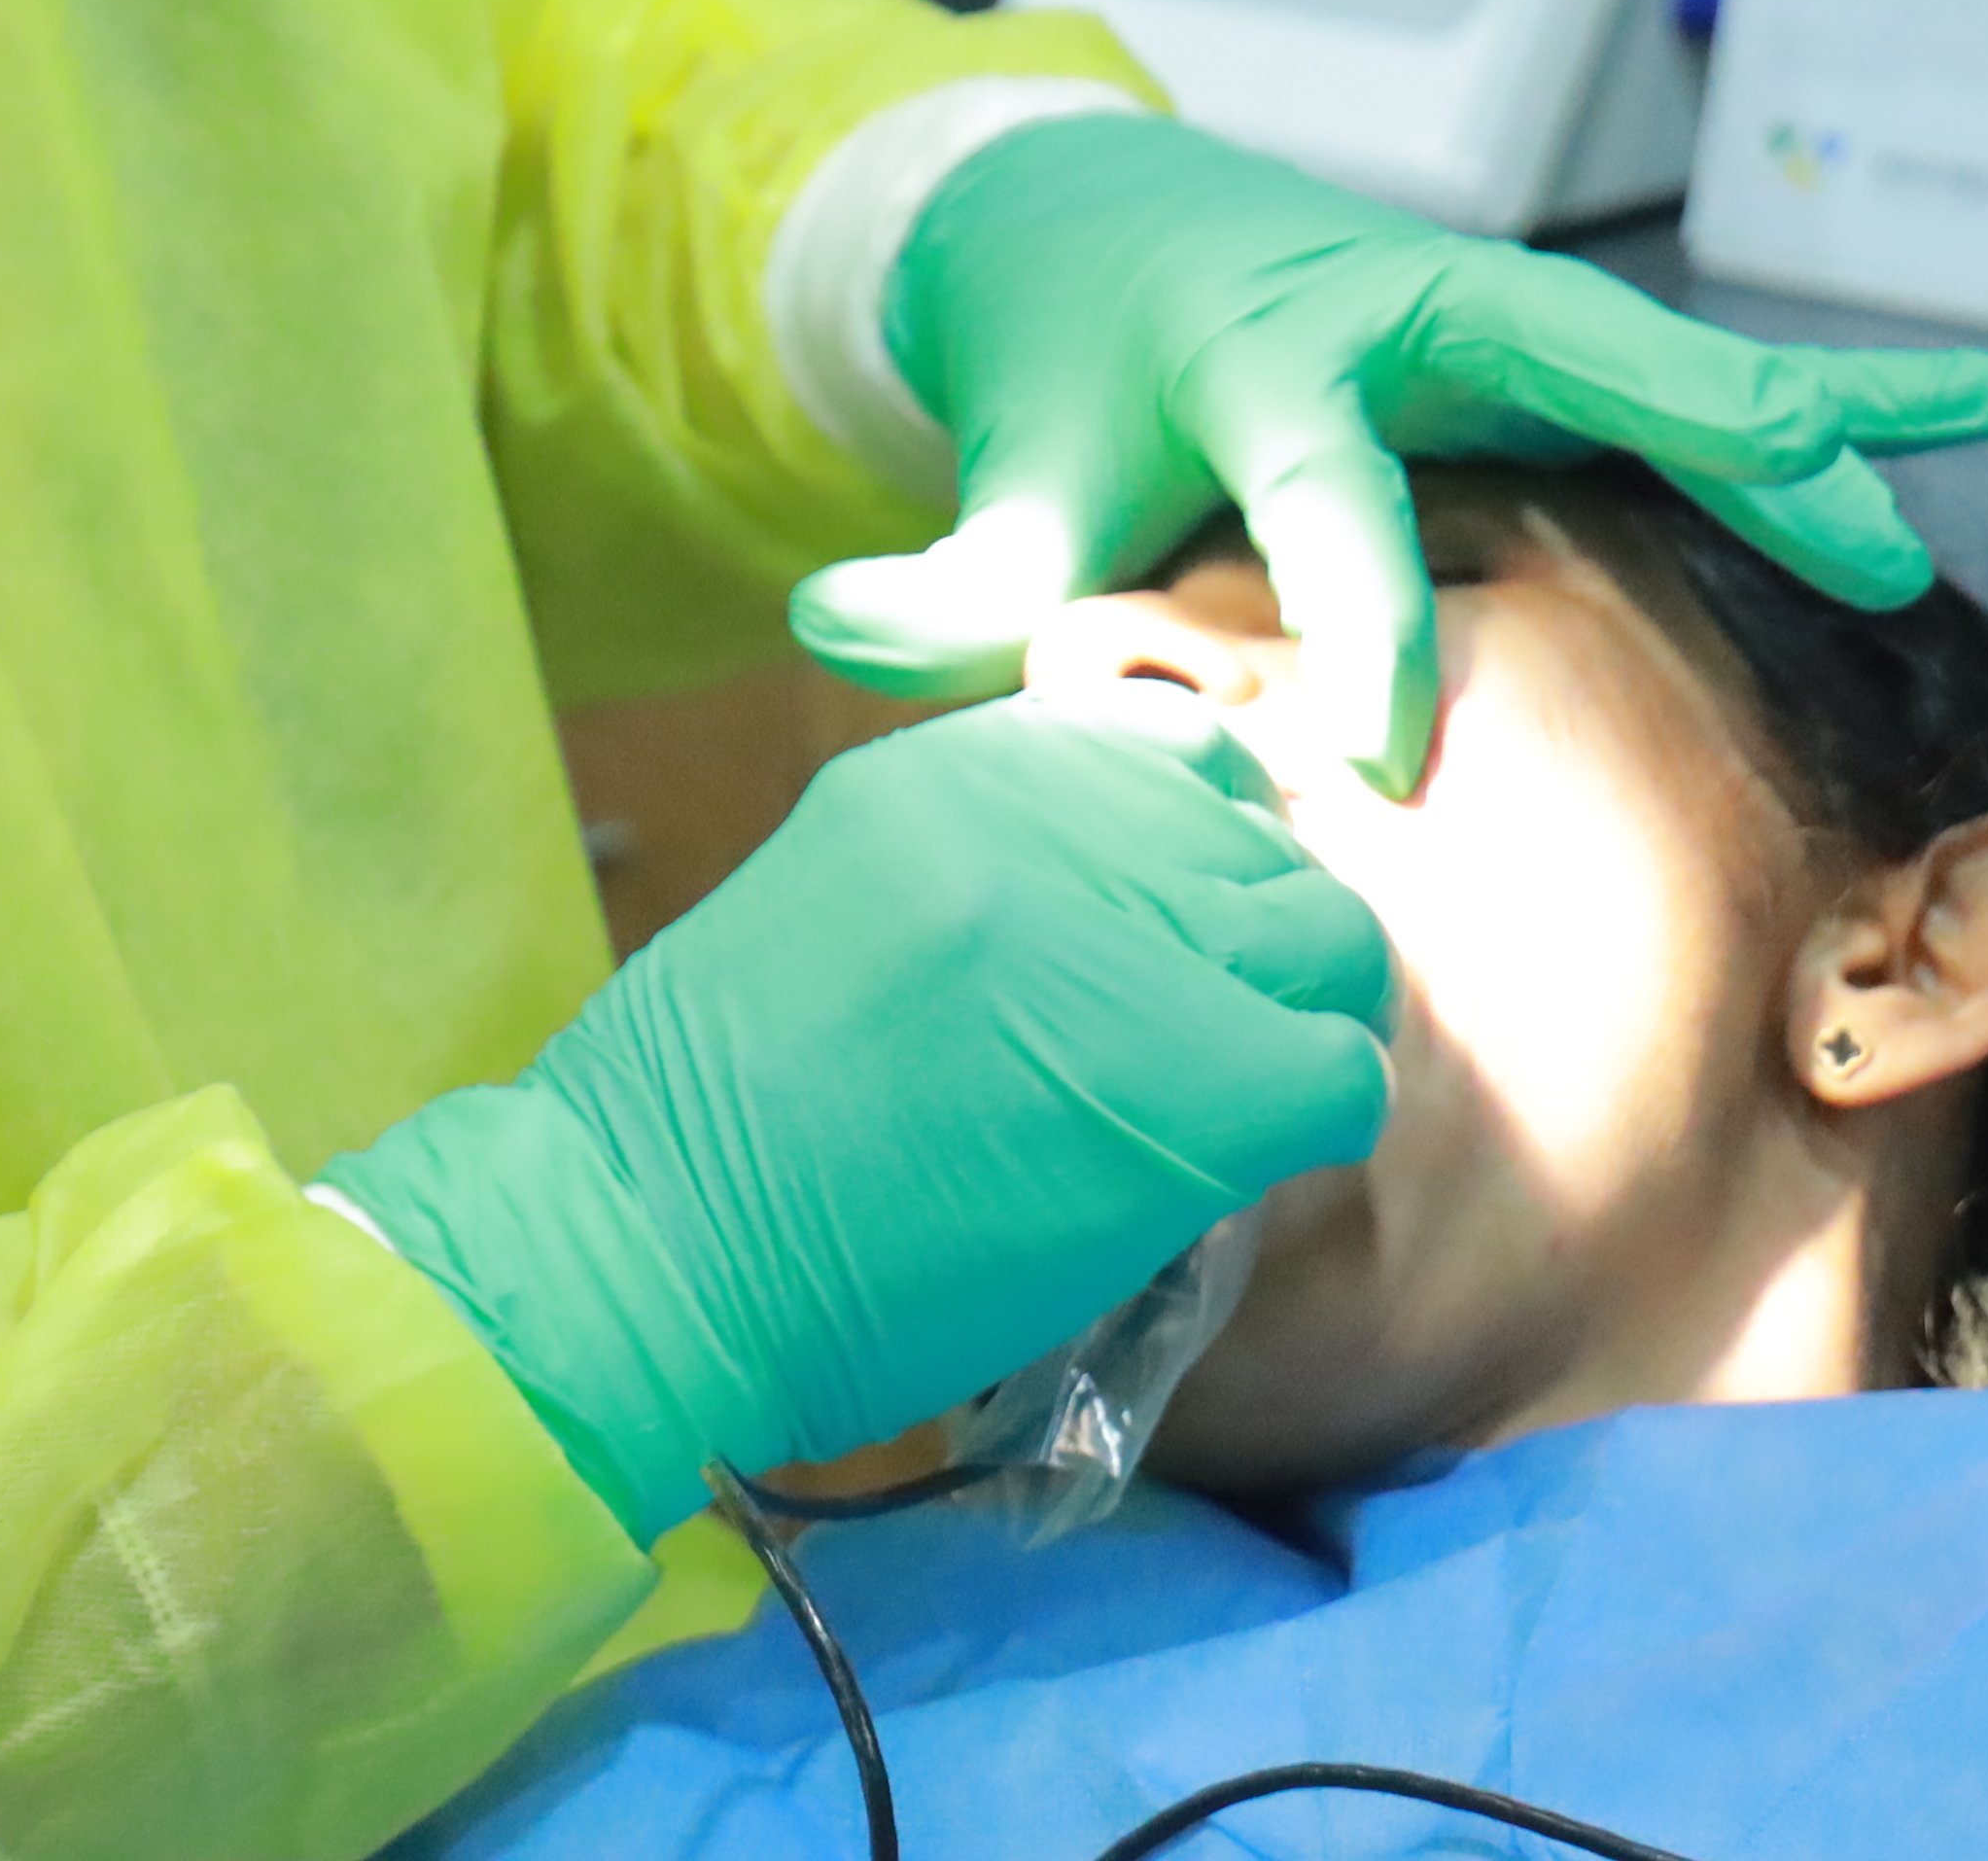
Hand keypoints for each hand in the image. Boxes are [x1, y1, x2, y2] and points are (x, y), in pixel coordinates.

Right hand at [325, 698, 1391, 1539]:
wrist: (649, 1237)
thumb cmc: (711, 1121)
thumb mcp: (843, 907)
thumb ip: (988, 877)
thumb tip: (1133, 924)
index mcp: (960, 766)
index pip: (1177, 750)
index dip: (1196, 856)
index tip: (1164, 944)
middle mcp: (1053, 815)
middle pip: (1267, 846)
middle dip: (1252, 951)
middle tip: (1194, 1053)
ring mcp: (1123, 933)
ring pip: (1332, 946)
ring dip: (1294, 1029)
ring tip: (1212, 1112)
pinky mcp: (1185, 1072)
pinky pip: (1339, 1076)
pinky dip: (1304, 1130)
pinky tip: (1213, 1177)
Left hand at [791, 116, 1987, 785]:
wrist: (1093, 229)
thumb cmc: (1066, 385)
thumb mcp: (1006, 479)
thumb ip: (945, 582)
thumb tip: (820, 633)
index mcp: (1261, 363)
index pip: (1325, 504)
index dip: (1352, 629)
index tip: (1381, 760)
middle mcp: (1400, 313)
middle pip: (1564, 370)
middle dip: (1694, 439)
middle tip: (1838, 528)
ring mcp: (1494, 316)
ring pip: (1667, 360)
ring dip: (1810, 412)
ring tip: (1962, 456)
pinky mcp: (1551, 341)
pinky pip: (1712, 364)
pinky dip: (1846, 378)